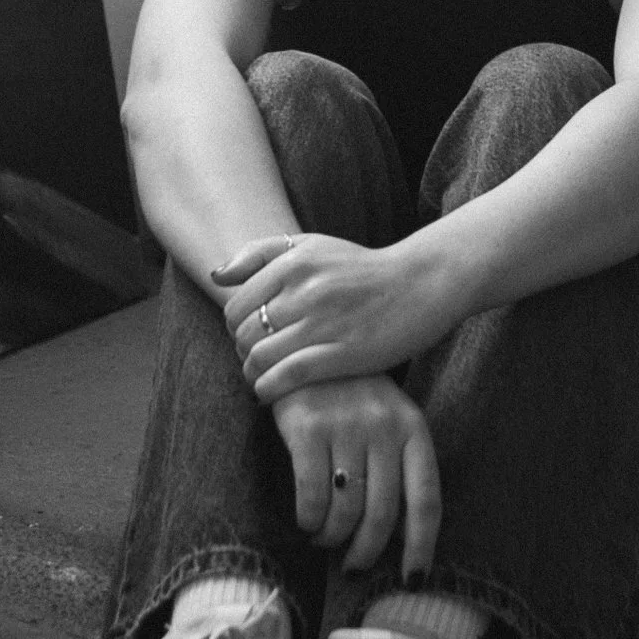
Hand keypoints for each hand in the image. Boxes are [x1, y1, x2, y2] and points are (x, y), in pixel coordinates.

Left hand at [211, 231, 457, 399]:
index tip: (250, 338)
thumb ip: (260, 254)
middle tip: (257, 360)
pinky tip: (270, 393)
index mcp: (293, 262)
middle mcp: (305, 290)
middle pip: (245, 335)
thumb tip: (217, 277)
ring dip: (253, 375)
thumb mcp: (312, 245)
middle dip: (243, 353)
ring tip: (262, 379)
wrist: (422, 283)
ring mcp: (324, 323)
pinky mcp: (343, 353)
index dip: (234, 329)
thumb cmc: (363, 269)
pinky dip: (268, 389)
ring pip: (260, 357)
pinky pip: (287, 376)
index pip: (236, 306)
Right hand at [268, 374, 441, 578]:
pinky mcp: (307, 426)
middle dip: (367, 551)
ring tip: (324, 539)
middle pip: (383, 515)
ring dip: (333, 538)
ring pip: (345, 510)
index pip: (426, 500)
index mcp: (413, 428)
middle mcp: (384, 427)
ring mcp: (346, 425)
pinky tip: (306, 520)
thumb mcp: (388, 422)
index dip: (422, 546)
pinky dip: (309, 519)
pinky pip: (312, 495)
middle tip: (353, 565)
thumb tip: (404, 540)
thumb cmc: (352, 398)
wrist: (304, 349)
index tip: (412, 577)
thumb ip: (399, 469)